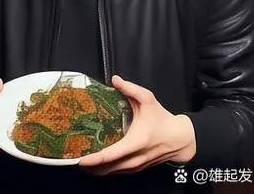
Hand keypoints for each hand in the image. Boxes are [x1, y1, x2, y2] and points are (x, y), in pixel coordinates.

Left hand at [79, 75, 195, 174]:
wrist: (179, 139)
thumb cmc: (163, 121)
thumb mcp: (148, 100)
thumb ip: (130, 88)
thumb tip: (115, 80)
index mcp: (135, 142)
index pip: (111, 155)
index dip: (94, 158)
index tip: (80, 158)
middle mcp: (134, 158)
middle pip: (106, 169)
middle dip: (89, 166)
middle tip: (74, 157)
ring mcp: (135, 166)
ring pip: (111, 173)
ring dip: (96, 169)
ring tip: (81, 161)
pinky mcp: (136, 168)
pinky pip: (117, 172)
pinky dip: (105, 169)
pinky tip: (96, 163)